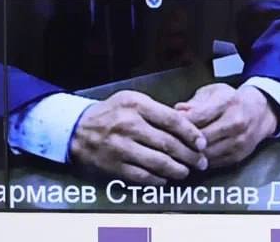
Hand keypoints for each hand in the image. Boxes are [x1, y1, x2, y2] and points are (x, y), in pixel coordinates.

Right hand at [70, 90, 208, 184]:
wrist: (77, 129)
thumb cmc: (111, 113)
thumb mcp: (132, 100)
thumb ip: (157, 110)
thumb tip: (187, 124)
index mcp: (136, 105)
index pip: (172, 120)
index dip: (191, 133)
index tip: (202, 143)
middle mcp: (129, 125)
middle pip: (168, 144)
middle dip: (190, 155)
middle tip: (201, 161)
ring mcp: (121, 147)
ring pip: (158, 162)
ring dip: (177, 170)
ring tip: (186, 171)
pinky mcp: (114, 165)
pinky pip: (143, 176)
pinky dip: (158, 179)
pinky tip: (165, 179)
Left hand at [175, 83, 278, 167]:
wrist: (260, 112)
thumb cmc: (231, 100)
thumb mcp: (214, 92)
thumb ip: (194, 102)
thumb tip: (178, 111)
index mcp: (228, 103)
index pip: (199, 116)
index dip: (181, 122)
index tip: (168, 123)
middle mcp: (235, 123)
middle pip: (201, 137)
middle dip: (183, 139)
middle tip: (169, 139)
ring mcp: (238, 142)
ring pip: (206, 153)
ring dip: (190, 153)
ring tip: (177, 149)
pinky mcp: (238, 156)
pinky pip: (213, 163)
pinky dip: (200, 160)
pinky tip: (191, 155)